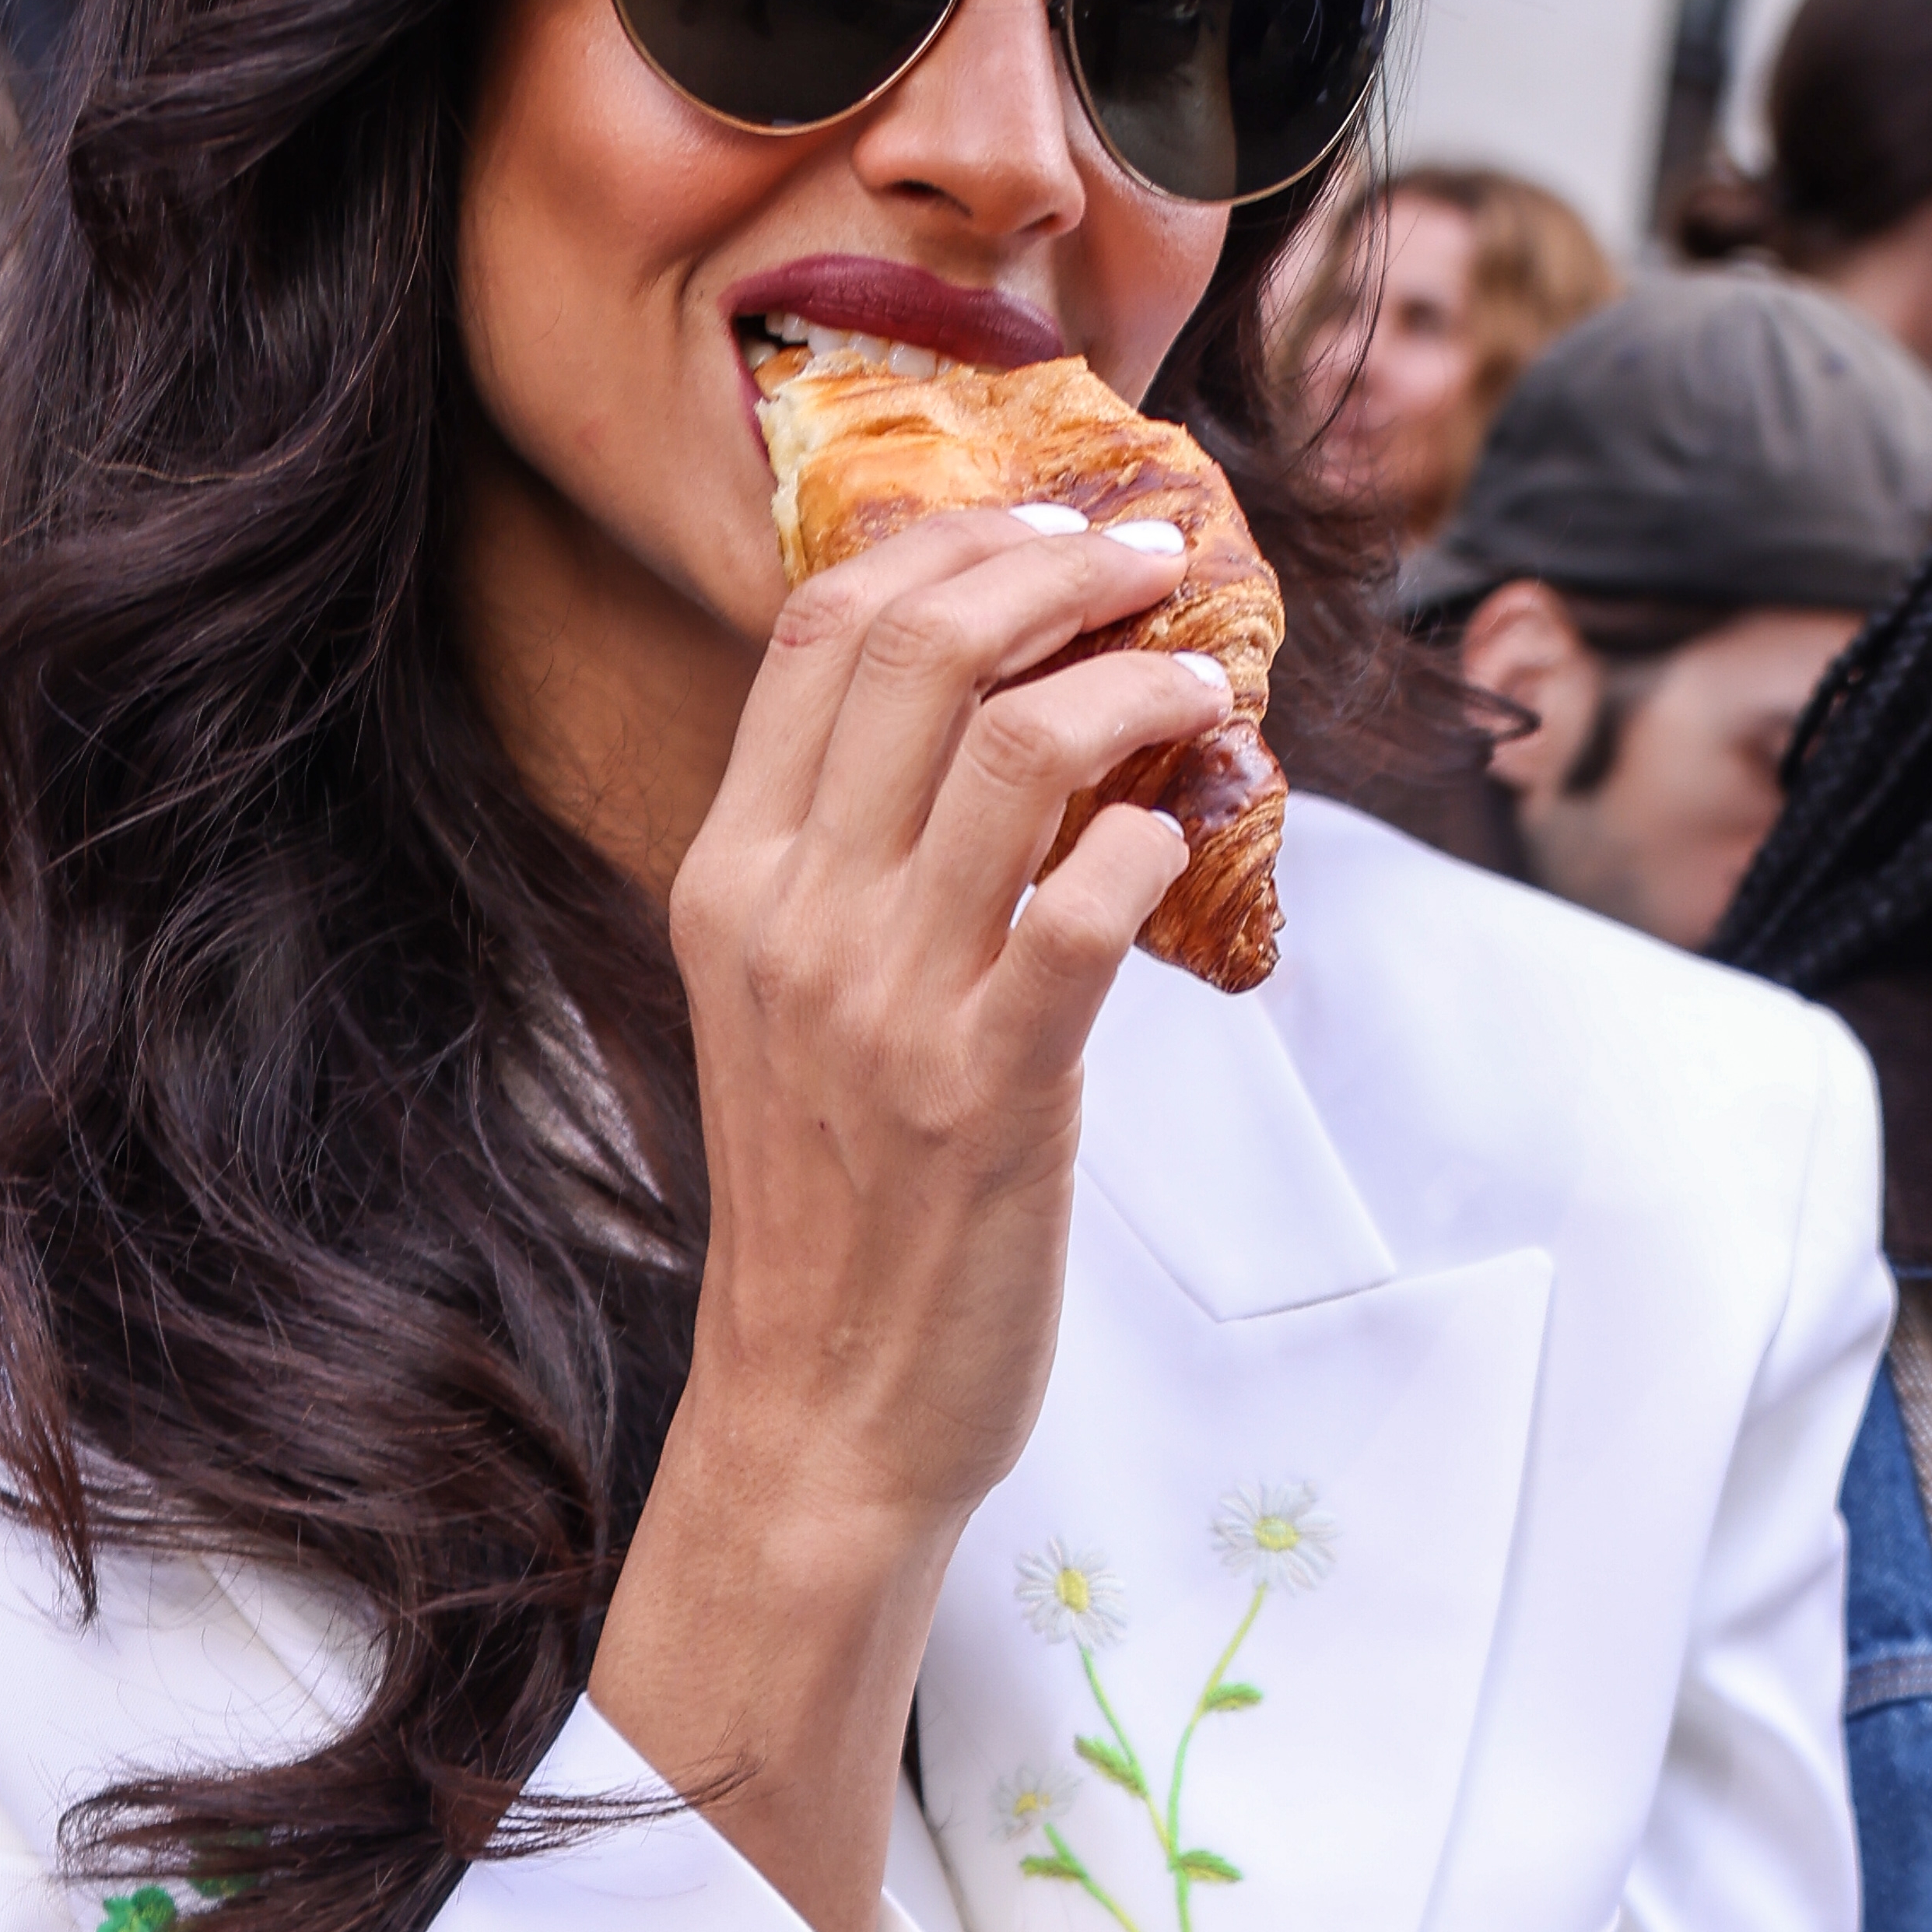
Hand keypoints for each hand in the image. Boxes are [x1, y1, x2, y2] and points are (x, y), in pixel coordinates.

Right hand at [592, 506, 1222, 1931]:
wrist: (817, 1409)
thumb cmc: (831, 1203)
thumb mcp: (792, 1002)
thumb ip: (855, 864)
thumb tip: (993, 717)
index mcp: (730, 878)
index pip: (824, 632)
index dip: (956, 544)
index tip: (1055, 522)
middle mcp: (790, 916)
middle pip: (922, 646)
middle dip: (1060, 566)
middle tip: (1153, 560)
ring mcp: (885, 999)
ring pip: (1021, 744)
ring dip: (1140, 682)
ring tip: (1201, 685)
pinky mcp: (991, 1088)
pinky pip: (1089, 904)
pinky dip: (1160, 834)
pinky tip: (1192, 826)